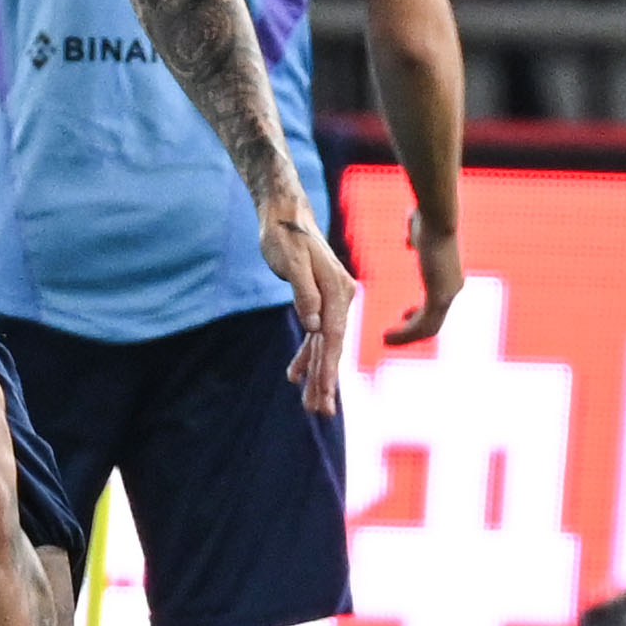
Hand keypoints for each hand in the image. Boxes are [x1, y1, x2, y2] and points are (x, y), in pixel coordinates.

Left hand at [261, 205, 359, 408]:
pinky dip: (307, 355)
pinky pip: (316, 335)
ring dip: (316, 374)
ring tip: (311, 405)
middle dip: (325, 381)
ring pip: (325, 345)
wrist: (285, 213)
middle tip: (320, 412)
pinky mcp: (318, 301)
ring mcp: (331, 301)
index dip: (328, 367)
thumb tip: (314, 325)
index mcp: (338, 290)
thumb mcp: (290, 261)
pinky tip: (296, 376)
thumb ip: (304, 293)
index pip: (334, 336)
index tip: (324, 392)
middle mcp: (340, 298)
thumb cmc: (285, 235)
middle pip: (333, 346)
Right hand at [380, 214, 462, 347]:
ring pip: (428, 328)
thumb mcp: (420, 234)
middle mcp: (452, 289)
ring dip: (406, 337)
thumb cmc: (427, 217)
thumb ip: (416, 240)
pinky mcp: (440, 297)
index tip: (403, 315)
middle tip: (390, 337)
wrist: (436, 216)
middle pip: (434, 322)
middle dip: (411, 331)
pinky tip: (387, 336)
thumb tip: (409, 242)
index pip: (437, 306)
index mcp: (449, 278)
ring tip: (386, 340)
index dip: (419, 314)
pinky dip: (405, 334)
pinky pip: (423, 325)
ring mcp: (449, 295)